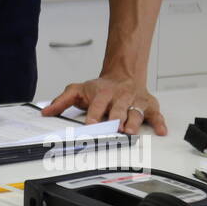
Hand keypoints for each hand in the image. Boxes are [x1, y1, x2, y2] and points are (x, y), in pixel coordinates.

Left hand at [42, 77, 167, 135]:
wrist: (123, 74)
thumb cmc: (101, 87)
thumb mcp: (78, 90)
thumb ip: (62, 101)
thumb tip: (46, 112)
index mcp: (103, 93)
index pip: (97, 104)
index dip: (94, 114)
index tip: (91, 124)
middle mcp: (120, 96)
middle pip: (118, 108)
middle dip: (116, 118)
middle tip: (114, 128)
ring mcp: (135, 101)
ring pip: (136, 112)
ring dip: (134, 122)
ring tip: (130, 131)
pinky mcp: (148, 105)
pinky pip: (155, 113)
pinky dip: (160, 122)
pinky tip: (161, 130)